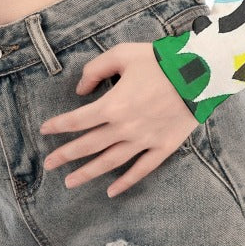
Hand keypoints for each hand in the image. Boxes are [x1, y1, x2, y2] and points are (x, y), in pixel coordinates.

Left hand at [38, 41, 198, 198]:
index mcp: (113, 104)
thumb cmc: (159, 60)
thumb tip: (80, 90)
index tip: (44, 130)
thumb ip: (95, 70)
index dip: (59, 126)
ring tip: (70, 182)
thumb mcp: (122, 54)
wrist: (200, 72)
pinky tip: (112, 191)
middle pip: (89, 145)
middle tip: (48, 164)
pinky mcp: (164, 146)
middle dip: (66, 155)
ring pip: (111, 162)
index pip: (78, 120)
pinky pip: (142, 169)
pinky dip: (126, 182)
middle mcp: (125, 127)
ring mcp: (145, 140)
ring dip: (88, 173)